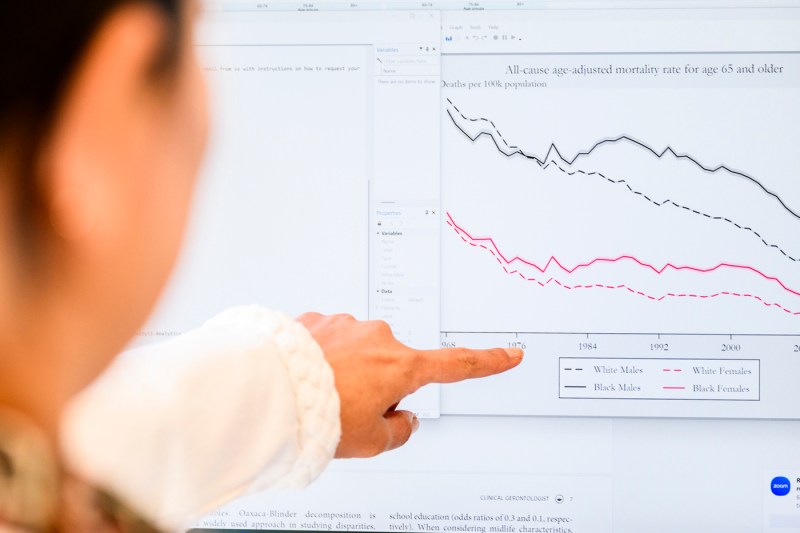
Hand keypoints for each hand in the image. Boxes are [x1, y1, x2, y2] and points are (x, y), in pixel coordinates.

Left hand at [296, 313, 523, 458]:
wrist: (269, 391)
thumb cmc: (318, 414)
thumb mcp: (369, 442)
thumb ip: (398, 430)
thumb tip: (405, 418)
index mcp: (400, 366)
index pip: (457, 365)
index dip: (487, 362)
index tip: (510, 353)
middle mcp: (378, 337)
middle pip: (392, 366)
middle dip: (378, 386)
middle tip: (349, 410)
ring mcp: (346, 325)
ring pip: (357, 353)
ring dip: (346, 372)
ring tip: (320, 395)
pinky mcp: (317, 320)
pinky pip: (328, 342)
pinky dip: (321, 359)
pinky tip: (305, 376)